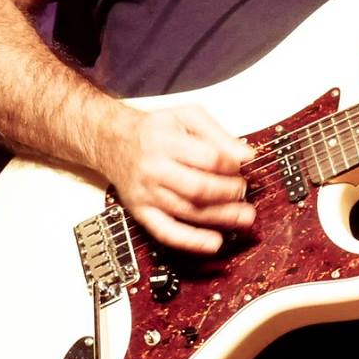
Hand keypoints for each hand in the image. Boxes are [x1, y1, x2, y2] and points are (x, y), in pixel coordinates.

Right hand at [99, 103, 255, 253]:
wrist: (113, 142)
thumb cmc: (153, 129)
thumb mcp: (186, 116)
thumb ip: (217, 133)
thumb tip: (245, 155)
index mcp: (165, 141)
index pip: (208, 158)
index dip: (231, 165)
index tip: (242, 165)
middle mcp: (154, 169)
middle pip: (199, 188)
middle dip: (228, 192)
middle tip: (243, 190)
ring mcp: (147, 194)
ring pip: (189, 211)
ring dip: (221, 216)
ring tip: (244, 216)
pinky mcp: (142, 212)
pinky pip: (167, 232)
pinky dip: (192, 240)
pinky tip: (214, 242)